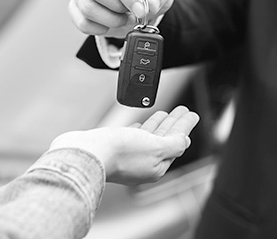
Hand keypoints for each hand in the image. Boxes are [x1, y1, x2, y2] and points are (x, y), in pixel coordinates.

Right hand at [49, 106, 198, 184]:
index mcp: (156, 166)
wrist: (85, 153)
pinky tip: (139, 125)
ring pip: (148, 138)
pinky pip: (132, 138)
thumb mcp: (155, 147)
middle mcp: (142, 164)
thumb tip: (185, 141)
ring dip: (158, 125)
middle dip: (173, 124)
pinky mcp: (113, 150)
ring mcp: (127, 157)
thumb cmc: (118, 152)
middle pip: (164, 140)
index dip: (184, 127)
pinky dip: (140, 130)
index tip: (191, 114)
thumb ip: (173, 144)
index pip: (176, 143)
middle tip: (182, 110)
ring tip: (164, 114)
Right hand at [69, 0, 174, 38]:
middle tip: (131, 13)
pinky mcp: (75, 6)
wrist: (136, 2)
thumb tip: (150, 3)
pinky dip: (100, 29)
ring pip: (87, 7)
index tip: (140, 9)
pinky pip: (82, 22)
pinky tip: (110, 24)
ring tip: (124, 19)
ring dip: (111, 20)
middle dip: (116, 6)